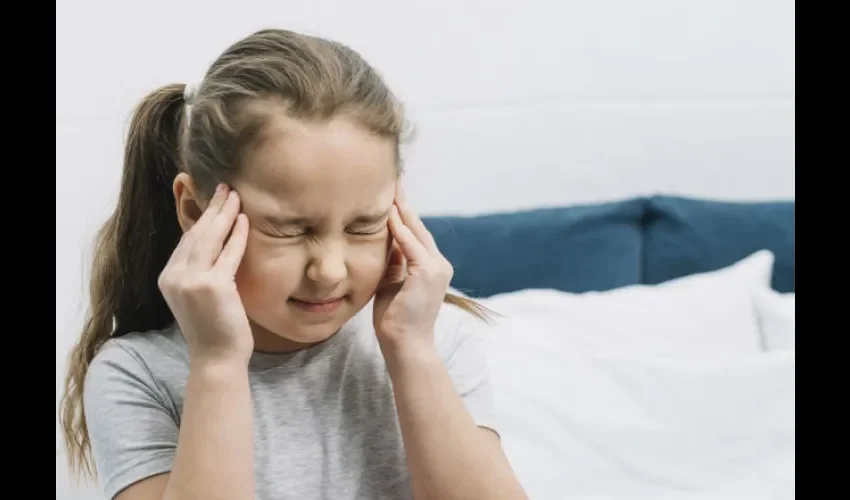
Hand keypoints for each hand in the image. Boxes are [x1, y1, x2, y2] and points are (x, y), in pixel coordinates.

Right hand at [158, 184, 252, 365]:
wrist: (217, 358)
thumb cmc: (215, 329)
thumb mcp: (199, 296)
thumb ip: (200, 271)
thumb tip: (216, 244)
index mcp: (168, 278)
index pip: (187, 240)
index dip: (201, 218)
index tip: (214, 201)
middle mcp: (174, 276)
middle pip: (196, 234)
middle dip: (212, 208)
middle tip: (225, 187)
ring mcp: (191, 281)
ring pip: (210, 239)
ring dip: (224, 214)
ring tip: (235, 195)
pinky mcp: (212, 286)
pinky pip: (228, 254)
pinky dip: (237, 236)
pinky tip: (245, 220)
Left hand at [373, 184, 453, 356]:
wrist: (405, 344)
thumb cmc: (395, 320)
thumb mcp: (391, 283)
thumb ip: (393, 262)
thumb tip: (387, 240)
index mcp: (430, 267)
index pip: (415, 234)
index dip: (402, 214)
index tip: (391, 194)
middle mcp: (439, 264)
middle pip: (418, 227)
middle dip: (404, 204)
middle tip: (393, 181)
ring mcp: (436, 268)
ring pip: (416, 232)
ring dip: (402, 210)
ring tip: (390, 190)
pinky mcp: (428, 273)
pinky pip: (411, 246)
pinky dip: (400, 230)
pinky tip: (389, 215)